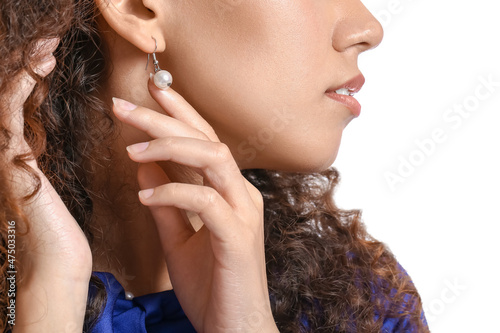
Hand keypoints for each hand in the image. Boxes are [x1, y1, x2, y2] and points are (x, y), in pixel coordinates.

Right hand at [4, 38, 91, 331]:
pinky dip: (23, 83)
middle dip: (26, 63)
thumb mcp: (59, 184)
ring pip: (4, 96)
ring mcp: (1, 154)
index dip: (32, 74)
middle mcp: (4, 150)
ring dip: (25, 66)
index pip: (20, 103)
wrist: (57, 264)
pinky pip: (9, 110)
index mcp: (17, 154)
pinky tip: (40, 65)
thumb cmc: (64, 230)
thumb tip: (47, 136)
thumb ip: (47, 157)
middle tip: (48, 39)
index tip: (53, 51)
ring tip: (47, 44)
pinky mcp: (8, 159)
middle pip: (7, 95)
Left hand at [112, 78, 277, 331]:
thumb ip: (166, 202)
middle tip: (123, 104)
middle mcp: (242, 195)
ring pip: (213, 159)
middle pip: (208, 140)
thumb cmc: (212, 286)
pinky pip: (205, 202)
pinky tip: (144, 197)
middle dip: (165, 118)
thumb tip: (145, 168)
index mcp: (230, 193)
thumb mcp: (178, 239)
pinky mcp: (238, 238)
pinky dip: (172, 193)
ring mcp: (243, 214)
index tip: (153, 90)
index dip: (181, 113)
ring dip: (170, 148)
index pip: (206, 140)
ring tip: (131, 149)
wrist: (234, 328)